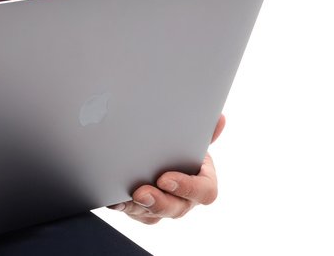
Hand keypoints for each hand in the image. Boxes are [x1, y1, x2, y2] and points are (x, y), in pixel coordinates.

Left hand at [110, 114, 224, 224]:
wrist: (158, 154)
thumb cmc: (178, 147)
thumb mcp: (192, 139)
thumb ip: (204, 133)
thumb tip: (220, 120)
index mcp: (202, 180)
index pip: (205, 191)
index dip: (187, 188)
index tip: (165, 179)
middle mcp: (186, 199)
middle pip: (178, 208)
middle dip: (159, 201)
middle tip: (141, 192)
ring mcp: (165, 207)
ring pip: (155, 214)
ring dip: (139, 207)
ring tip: (127, 196)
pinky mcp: (144, 211)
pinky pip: (136, 214)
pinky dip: (123, 206)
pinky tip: (114, 201)